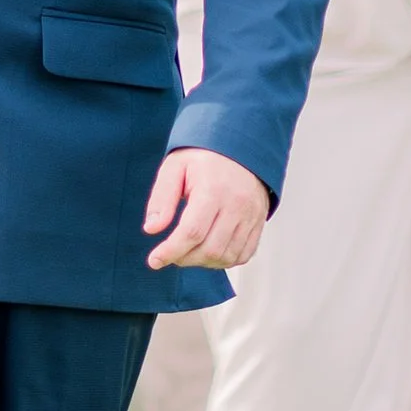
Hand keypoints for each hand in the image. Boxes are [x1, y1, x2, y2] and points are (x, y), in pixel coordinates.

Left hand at [143, 148, 269, 270]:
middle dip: (184, 258)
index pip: (192, 232)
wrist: (240, 148)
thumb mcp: (175, 167)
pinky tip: (208, 252)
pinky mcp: (258, 224)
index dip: (171, 251)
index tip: (154, 260)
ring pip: (227, 256)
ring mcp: (251, 217)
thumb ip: (161, 198)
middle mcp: (237, 206)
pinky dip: (223, 261)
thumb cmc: (203, 158)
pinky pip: (243, 255)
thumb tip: (152, 229)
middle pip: (210, 249)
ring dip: (202, 263)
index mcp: (213, 190)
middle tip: (170, 253)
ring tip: (187, 251)